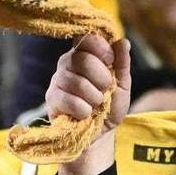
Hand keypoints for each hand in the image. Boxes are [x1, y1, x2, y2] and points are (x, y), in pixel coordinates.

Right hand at [47, 34, 130, 174]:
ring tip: (96, 104)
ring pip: (75, 81)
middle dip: (101, 78)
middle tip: (105, 90)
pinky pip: (67, 99)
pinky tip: (85, 114)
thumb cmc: (109, 107)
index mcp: (85, 55)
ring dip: (94, 97)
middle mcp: (67, 63)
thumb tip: (124, 42)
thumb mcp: (122, 86)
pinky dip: (83, 109)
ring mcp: (57, 80)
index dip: (101, 49)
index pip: (87, 39)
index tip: (110, 62)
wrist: (99, 135)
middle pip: (82, 59)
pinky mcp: (51, 99)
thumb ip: (122, 64)